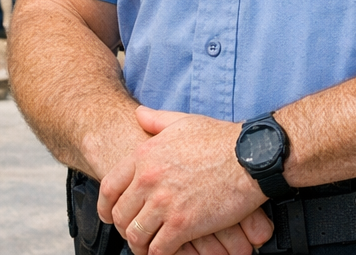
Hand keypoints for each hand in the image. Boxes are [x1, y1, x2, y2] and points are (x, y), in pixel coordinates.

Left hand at [98, 107, 272, 254]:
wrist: (248, 157)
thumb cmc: (220, 139)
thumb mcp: (183, 121)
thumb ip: (155, 120)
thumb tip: (139, 114)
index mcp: (145, 155)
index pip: (109, 187)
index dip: (106, 206)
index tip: (110, 215)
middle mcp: (149, 179)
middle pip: (121, 215)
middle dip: (125, 228)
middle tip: (134, 233)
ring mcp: (164, 203)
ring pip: (136, 236)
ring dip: (140, 245)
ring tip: (148, 246)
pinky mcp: (182, 225)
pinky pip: (158, 250)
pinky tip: (166, 252)